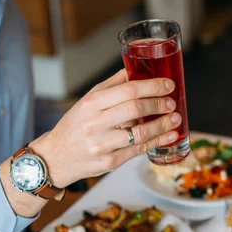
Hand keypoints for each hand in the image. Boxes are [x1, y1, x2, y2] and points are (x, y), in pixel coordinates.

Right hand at [32, 70, 180, 187]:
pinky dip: (157, 142)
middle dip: (159, 104)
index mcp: (91, 104)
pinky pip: (138, 151)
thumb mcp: (87, 101)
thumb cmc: (74, 126)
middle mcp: (95, 124)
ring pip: (140, 133)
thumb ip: (111, 86)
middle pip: (135, 110)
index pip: (128, 90)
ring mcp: (102, 145)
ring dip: (162, 125)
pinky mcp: (109, 163)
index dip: (152, 87)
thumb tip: (133, 69)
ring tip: (176, 119)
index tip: (168, 85)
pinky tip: (169, 136)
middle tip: (172, 102)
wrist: (56, 157)